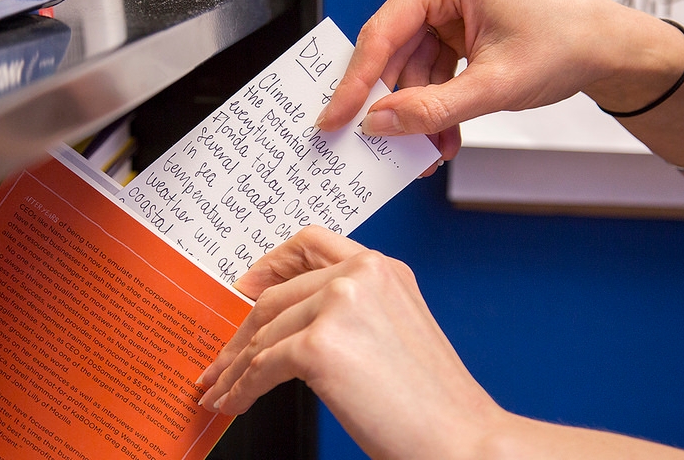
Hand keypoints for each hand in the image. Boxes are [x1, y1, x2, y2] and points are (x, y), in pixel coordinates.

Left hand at [196, 225, 504, 458]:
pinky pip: (262, 366)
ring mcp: (341, 304)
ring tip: (222, 390)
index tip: (247, 286)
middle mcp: (362, 274)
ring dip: (236, 366)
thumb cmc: (433, 404)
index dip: (271, 264)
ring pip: (264, 332)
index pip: (312, 244)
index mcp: (384, 268)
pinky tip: (235, 402)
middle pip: (276, 294)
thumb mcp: (397, 332)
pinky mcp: (320, 345)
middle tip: (223, 359)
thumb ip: (353, 311)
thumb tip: (291, 324)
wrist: (461, 440)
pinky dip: (241, 388)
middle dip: (242, 332)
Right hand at [315, 0, 659, 160]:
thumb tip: (378, 125)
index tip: (332, 122)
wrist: (608, 44)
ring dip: (419, 115)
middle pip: (392, 53)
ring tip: (425, 155)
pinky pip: (430, 70)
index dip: (355, 85)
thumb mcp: (496, 85)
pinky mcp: (453, 23)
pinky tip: (442, 139)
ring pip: (410, 69)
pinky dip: (436, 106)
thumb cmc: (568, 42)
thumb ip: (433, 109)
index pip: (382, 34)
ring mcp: (445, 1)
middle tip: (377, 150)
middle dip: (394, 107)